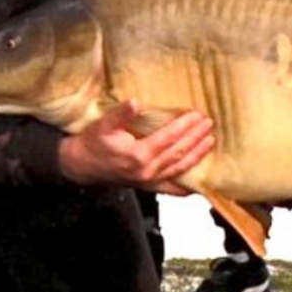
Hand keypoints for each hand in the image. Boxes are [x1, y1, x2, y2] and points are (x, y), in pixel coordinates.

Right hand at [59, 99, 214, 191]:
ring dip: (196, 155)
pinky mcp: (147, 187)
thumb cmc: (93, 143)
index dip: (184, 126)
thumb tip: (135, 102)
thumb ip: (121, 114)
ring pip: (178, 168)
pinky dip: (186, 187)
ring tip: (210, 142)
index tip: (197, 115)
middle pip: (178, 153)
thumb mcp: (104, 125)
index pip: (168, 138)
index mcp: (138, 155)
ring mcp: (148, 181)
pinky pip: (171, 189)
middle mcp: (147, 171)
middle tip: (209, 124)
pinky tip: (198, 183)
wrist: (82, 165)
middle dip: (196, 138)